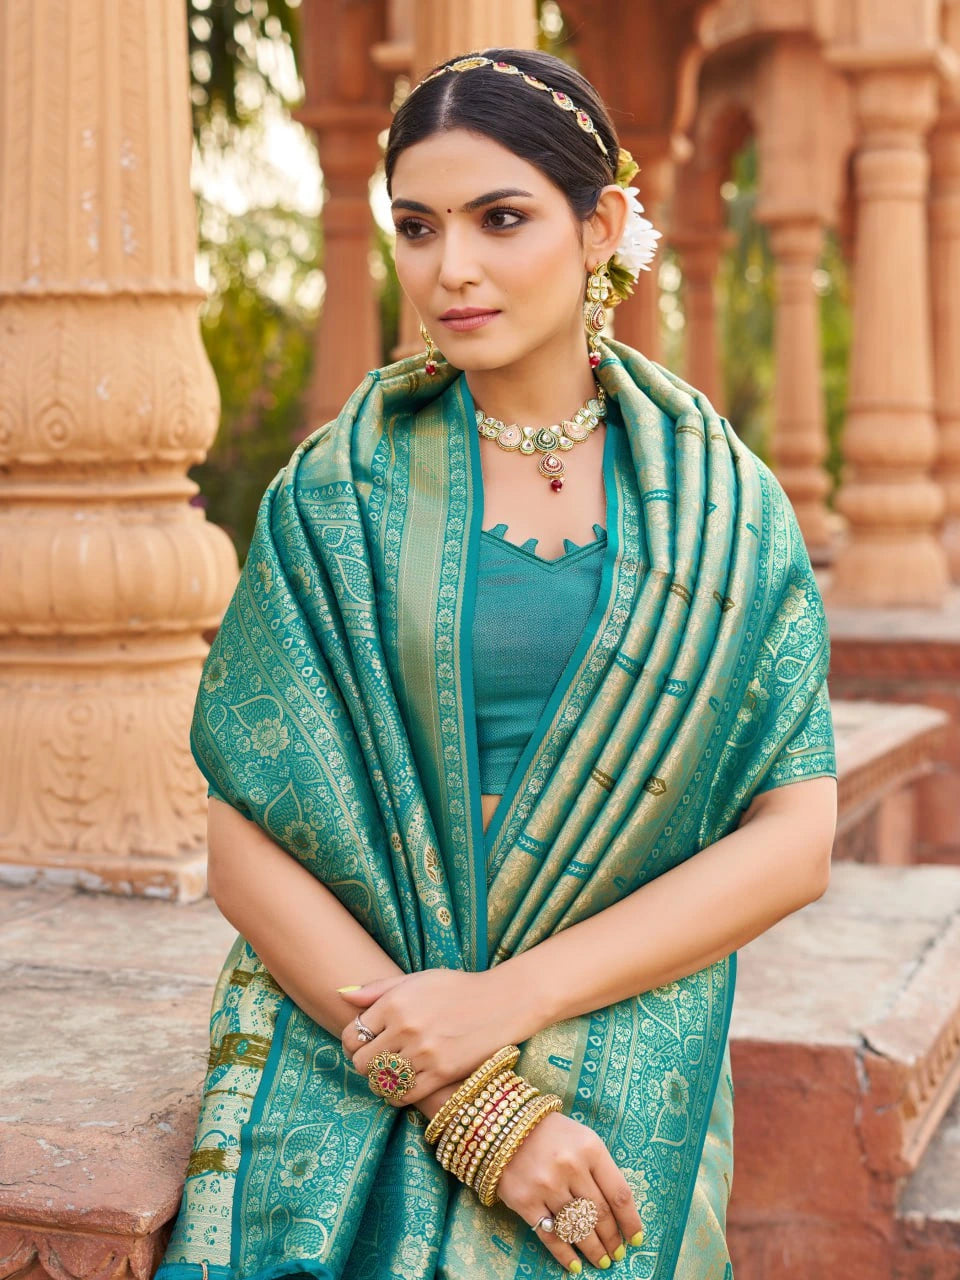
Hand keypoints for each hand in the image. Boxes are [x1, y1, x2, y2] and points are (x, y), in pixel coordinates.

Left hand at [337, 967, 529, 1107]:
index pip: (352, 1033)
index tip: (362, 1042)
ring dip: (381, 1079)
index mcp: (395, 1002)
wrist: (501, 1003)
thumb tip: (341, 995)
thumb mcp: (417, 978)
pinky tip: (404, 1084)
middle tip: (376, 1058)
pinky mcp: (440, 1074)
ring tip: (391, 1071)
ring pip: (380, 1081)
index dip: (352, 1041)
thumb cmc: (457, 988)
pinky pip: (403, 1095)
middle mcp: (406, 1028)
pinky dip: (397, 1094)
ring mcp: (423, 1053)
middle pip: (361, 1061)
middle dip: (364, 1062)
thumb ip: (377, 988)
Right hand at [495, 1112, 643, 1272]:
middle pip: (599, 1215)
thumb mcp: (582, 1139)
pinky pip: (550, 1235)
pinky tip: (574, 1265)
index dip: (630, 1221)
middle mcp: (570, 1167)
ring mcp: (547, 1185)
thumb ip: (600, 1169)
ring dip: (593, 1250)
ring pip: (578, 1228)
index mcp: (590, 1148)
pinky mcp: (525, 1200)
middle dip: (612, 1240)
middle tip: (617, 1254)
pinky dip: (565, 1254)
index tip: (636, 1239)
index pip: (619, 1194)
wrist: (505, 1125)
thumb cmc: (552, 1133)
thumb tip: (618, 1210)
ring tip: (601, 1261)